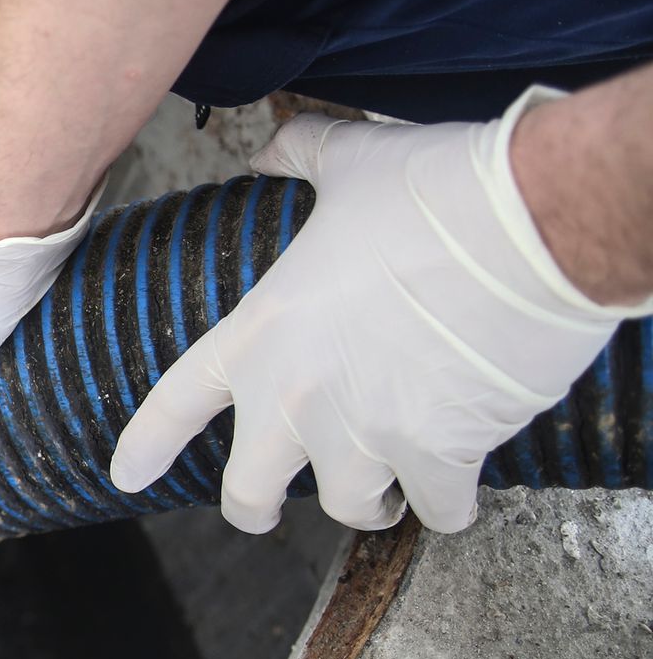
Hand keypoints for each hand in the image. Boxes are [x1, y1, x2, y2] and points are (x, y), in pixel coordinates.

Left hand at [110, 87, 644, 533]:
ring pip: (349, 507)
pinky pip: (438, 509)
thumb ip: (299, 158)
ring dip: (368, 502)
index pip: (177, 402)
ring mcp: (365, 432)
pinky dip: (450, 503)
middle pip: (247, 492)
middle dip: (254, 509)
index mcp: (261, 333)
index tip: (127, 476)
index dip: (147, 445)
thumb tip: (269, 146)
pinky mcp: (437, 454)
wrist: (531, 223)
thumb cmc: (438, 190)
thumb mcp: (348, 163)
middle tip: (268, 511)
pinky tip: (458, 485)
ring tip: (386, 487)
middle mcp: (298, 396)